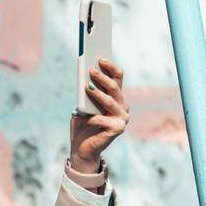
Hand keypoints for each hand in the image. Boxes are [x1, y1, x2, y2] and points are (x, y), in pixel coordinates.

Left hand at [71, 56, 128, 170]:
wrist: (82, 148)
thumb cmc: (82, 125)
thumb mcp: (83, 105)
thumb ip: (86, 93)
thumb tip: (86, 79)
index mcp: (116, 97)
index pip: (118, 77)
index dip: (110, 66)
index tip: (100, 58)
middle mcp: (122, 106)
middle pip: (115, 87)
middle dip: (102, 77)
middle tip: (91, 70)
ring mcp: (122, 117)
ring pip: (110, 101)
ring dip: (98, 93)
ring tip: (87, 87)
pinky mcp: (118, 128)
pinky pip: (103, 119)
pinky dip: (91, 118)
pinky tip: (84, 116)